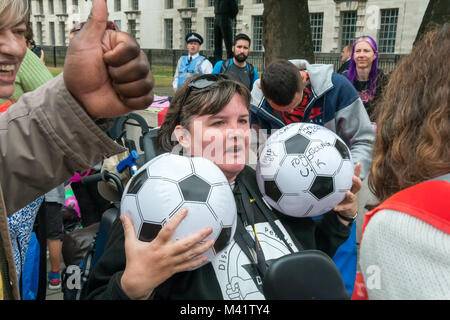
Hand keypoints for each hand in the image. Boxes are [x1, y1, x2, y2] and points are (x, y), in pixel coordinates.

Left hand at [63, 0, 153, 117]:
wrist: (80, 98)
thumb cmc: (79, 70)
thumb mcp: (83, 44)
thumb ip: (95, 22)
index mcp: (123, 47)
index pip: (132, 48)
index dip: (116, 57)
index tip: (104, 59)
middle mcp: (135, 61)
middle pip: (141, 66)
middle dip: (119, 74)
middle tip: (107, 75)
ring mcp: (139, 79)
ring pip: (144, 83)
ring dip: (123, 88)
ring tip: (113, 86)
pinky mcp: (141, 96)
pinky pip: (146, 98)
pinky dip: (131, 100)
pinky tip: (121, 97)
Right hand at [120, 208, 214, 299]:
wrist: (137, 282)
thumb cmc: (134, 262)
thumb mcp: (130, 244)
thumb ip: (129, 229)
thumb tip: (123, 216)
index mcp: (156, 246)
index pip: (168, 231)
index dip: (177, 220)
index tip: (186, 211)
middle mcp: (166, 254)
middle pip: (185, 244)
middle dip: (198, 236)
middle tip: (209, 228)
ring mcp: (171, 263)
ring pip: (190, 255)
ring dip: (202, 248)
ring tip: (212, 240)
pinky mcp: (174, 270)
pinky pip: (188, 266)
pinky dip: (197, 261)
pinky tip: (206, 256)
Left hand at [334, 162, 361, 224]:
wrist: (348, 209)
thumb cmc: (344, 194)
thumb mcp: (343, 186)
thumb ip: (340, 178)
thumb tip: (333, 165)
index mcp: (352, 186)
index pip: (356, 176)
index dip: (358, 170)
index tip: (358, 164)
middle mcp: (353, 192)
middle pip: (358, 186)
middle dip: (357, 181)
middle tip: (353, 177)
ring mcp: (351, 200)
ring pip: (352, 197)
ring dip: (350, 195)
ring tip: (347, 193)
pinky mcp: (347, 207)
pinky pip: (343, 207)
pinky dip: (339, 207)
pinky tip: (334, 207)